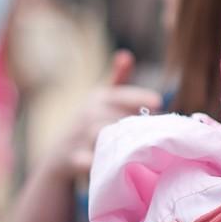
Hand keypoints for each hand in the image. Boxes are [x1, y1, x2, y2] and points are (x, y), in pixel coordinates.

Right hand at [50, 49, 162, 179]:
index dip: (139, 97)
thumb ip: (118, 78)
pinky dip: (105, 164)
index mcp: (98, 97)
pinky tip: (124, 167)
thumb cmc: (90, 123)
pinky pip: (91, 161)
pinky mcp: (74, 160)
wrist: (59, 156)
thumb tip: (126, 55)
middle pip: (115, 116)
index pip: (120, 94)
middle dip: (137, 124)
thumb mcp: (101, 98)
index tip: (158, 102)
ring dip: (123, 141)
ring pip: (103, 136)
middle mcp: (87, 114)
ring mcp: (78, 137)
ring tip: (146, 148)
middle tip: (161, 131)